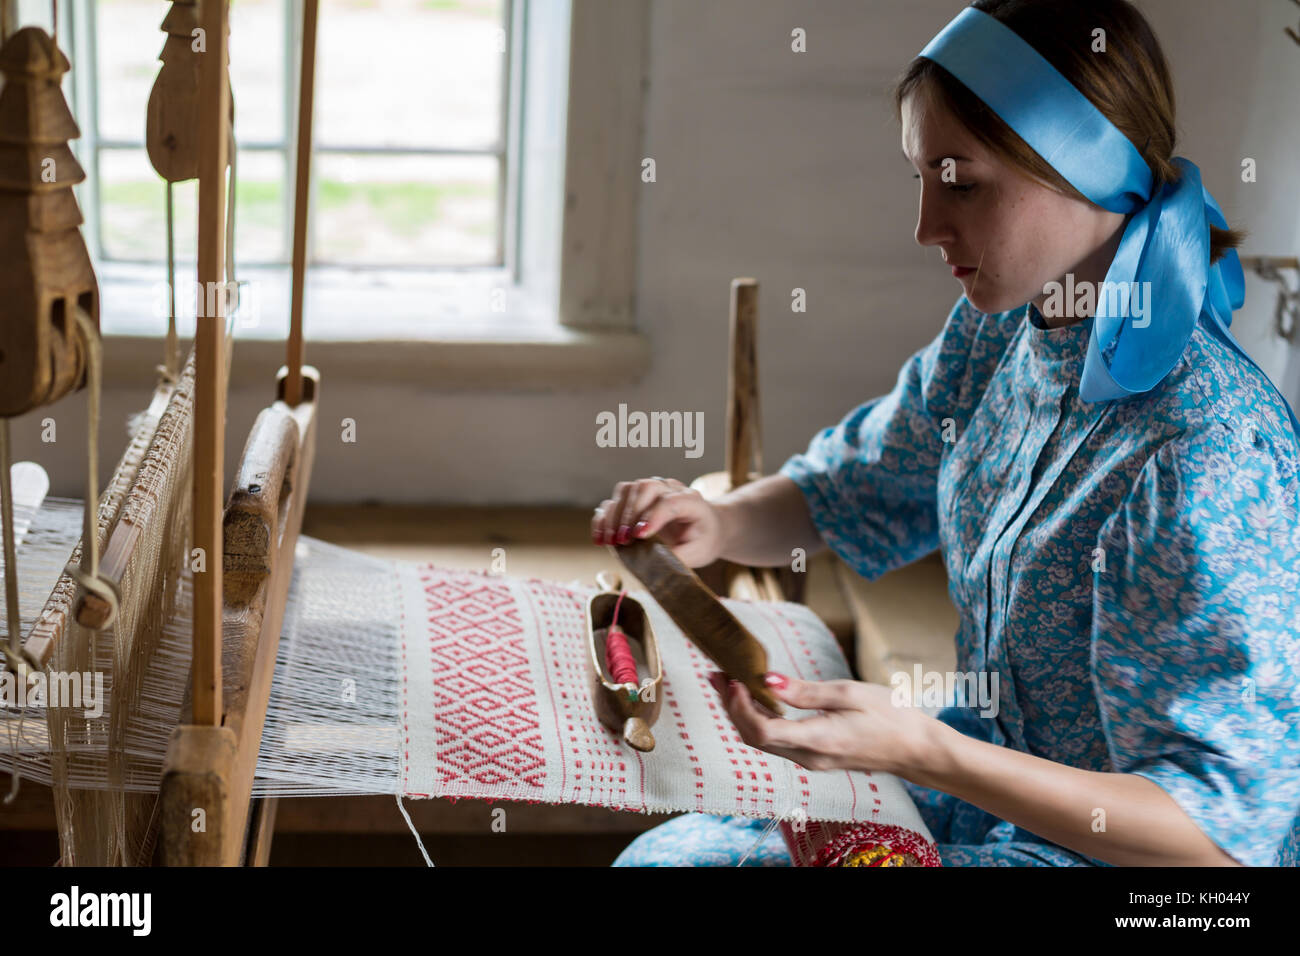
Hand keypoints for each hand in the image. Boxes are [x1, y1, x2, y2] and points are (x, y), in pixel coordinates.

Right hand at [590, 477, 726, 567]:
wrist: (704, 528)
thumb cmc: (702, 539)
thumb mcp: (699, 553)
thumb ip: (679, 556)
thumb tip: (653, 564)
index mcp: (691, 500)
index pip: (670, 501)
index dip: (653, 516)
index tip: (640, 536)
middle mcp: (669, 489)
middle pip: (645, 488)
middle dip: (630, 514)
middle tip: (623, 541)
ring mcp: (650, 492)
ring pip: (627, 490)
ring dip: (614, 515)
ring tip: (611, 541)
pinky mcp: (634, 501)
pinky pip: (614, 501)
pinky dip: (603, 519)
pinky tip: (600, 539)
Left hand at [707, 671, 941, 778]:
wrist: (918, 750)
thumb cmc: (892, 716)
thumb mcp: (849, 693)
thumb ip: (805, 691)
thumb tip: (767, 681)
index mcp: (817, 741)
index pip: (761, 731)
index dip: (739, 706)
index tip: (732, 677)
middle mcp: (809, 758)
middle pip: (754, 737)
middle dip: (731, 707)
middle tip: (719, 674)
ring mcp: (812, 761)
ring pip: (764, 741)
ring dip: (743, 712)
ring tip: (731, 681)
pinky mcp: (816, 757)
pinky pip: (778, 741)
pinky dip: (762, 718)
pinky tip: (758, 697)